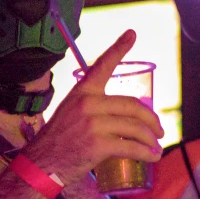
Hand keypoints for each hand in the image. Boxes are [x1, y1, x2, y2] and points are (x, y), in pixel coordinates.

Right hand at [22, 30, 163, 183]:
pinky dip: (147, 153)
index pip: (103, 66)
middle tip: (159, 130)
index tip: (132, 34)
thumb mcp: (69, 113)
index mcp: (81, 92)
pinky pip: (131, 147)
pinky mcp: (98, 144)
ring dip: (151, 139)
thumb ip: (92, 107)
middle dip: (151, 119)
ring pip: (135, 128)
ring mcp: (93, 124)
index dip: (119, 48)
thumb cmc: (56, 141)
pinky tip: (152, 156)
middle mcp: (88, 103)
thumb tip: (120, 115)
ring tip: (156, 146)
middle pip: (132, 105)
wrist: (41, 165)